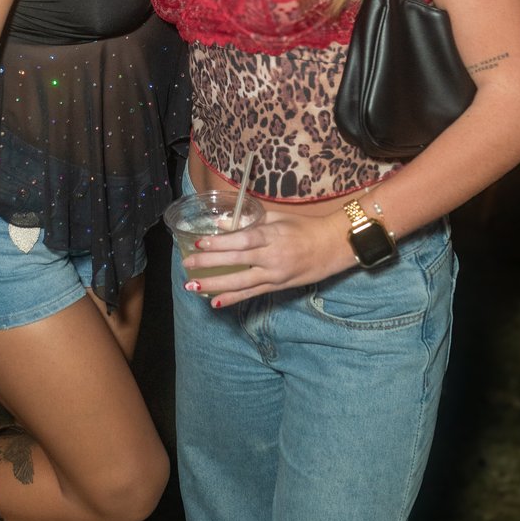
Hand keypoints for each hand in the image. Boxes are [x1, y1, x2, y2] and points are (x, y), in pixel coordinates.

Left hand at [179, 210, 353, 307]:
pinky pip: (252, 294)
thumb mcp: (278, 218)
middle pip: (236, 262)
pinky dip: (233, 298)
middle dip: (209, 265)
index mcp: (272, 236)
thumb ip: (250, 221)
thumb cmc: (304, 227)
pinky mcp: (277, 286)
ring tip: (193, 287)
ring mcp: (275, 275)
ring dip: (215, 285)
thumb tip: (222, 223)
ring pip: (240, 283)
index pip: (242, 240)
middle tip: (187, 266)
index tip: (199, 243)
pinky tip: (216, 302)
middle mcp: (272, 257)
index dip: (220, 243)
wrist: (332, 247)